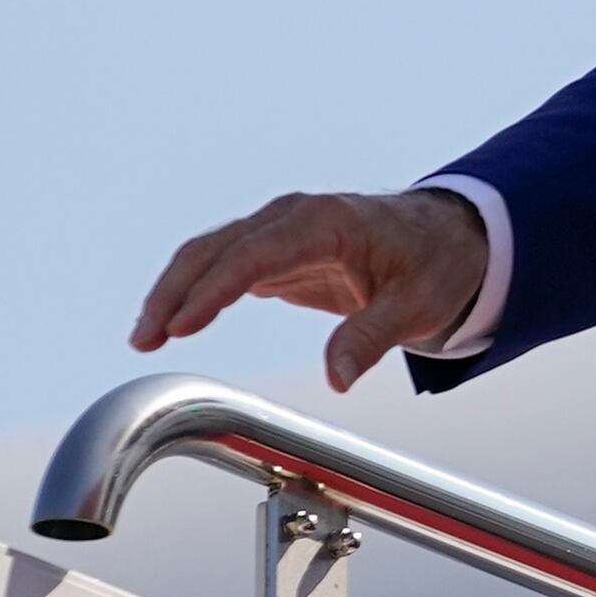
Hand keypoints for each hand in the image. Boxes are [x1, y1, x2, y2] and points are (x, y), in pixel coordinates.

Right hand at [131, 188, 492, 391]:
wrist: (450, 237)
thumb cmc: (437, 264)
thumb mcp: (419, 305)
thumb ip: (372, 337)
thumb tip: (337, 379)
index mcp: (326, 222)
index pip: (254, 254)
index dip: (214, 290)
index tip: (182, 324)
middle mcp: (294, 217)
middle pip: (216, 248)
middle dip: (175, 291)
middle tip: (145, 337)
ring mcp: (281, 230)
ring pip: (210, 254)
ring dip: (174, 292)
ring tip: (145, 336)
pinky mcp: (277, 251)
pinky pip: (224, 267)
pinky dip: (195, 293)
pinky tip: (173, 324)